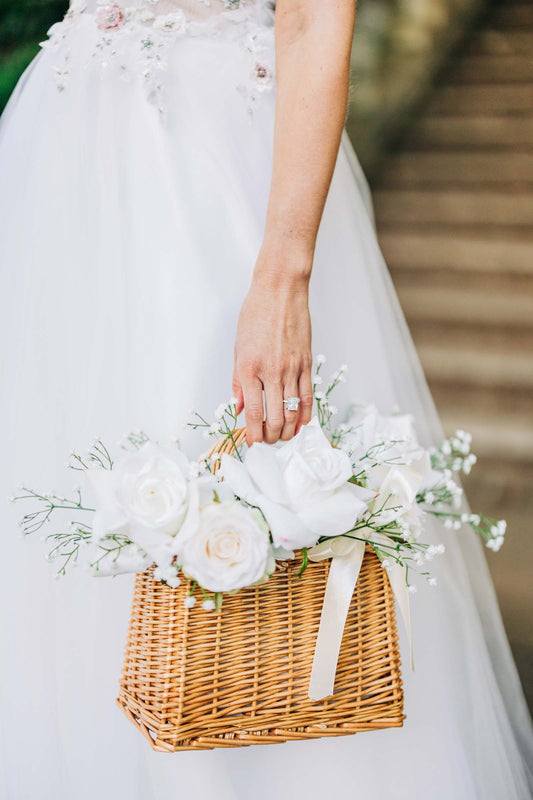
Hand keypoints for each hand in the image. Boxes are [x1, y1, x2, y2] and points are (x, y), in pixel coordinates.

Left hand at [233, 266, 312, 445]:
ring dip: (289, 430)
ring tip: (284, 437)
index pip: (253, 413)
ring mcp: (292, 369)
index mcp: (250, 369)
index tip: (252, 442)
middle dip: (272, 437)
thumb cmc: (255, 314)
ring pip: (294, 412)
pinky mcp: (307, 363)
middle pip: (275, 418)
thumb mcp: (238, 347)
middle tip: (268, 442)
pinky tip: (302, 423)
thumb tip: (238, 407)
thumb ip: (238, 381)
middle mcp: (272, 372)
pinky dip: (306, 414)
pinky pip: (308, 396)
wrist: (280, 291)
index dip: (253, 434)